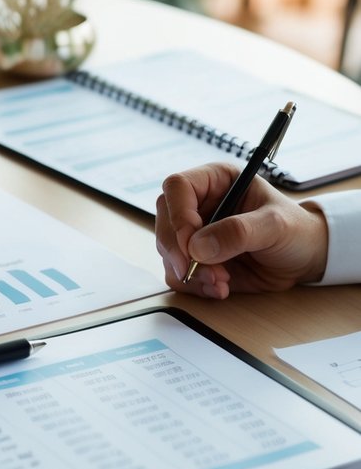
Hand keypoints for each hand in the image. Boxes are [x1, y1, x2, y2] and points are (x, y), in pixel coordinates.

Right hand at [155, 163, 328, 298]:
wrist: (303, 259)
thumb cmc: (295, 231)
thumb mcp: (275, 225)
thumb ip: (238, 232)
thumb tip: (198, 247)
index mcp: (215, 181)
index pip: (177, 187)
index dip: (178, 215)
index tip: (191, 244)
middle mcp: (198, 205)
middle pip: (165, 221)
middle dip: (180, 252)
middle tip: (201, 271)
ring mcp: (193, 234)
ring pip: (167, 252)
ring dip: (191, 272)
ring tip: (222, 281)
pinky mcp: (194, 260)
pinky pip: (177, 274)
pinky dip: (195, 286)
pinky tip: (220, 287)